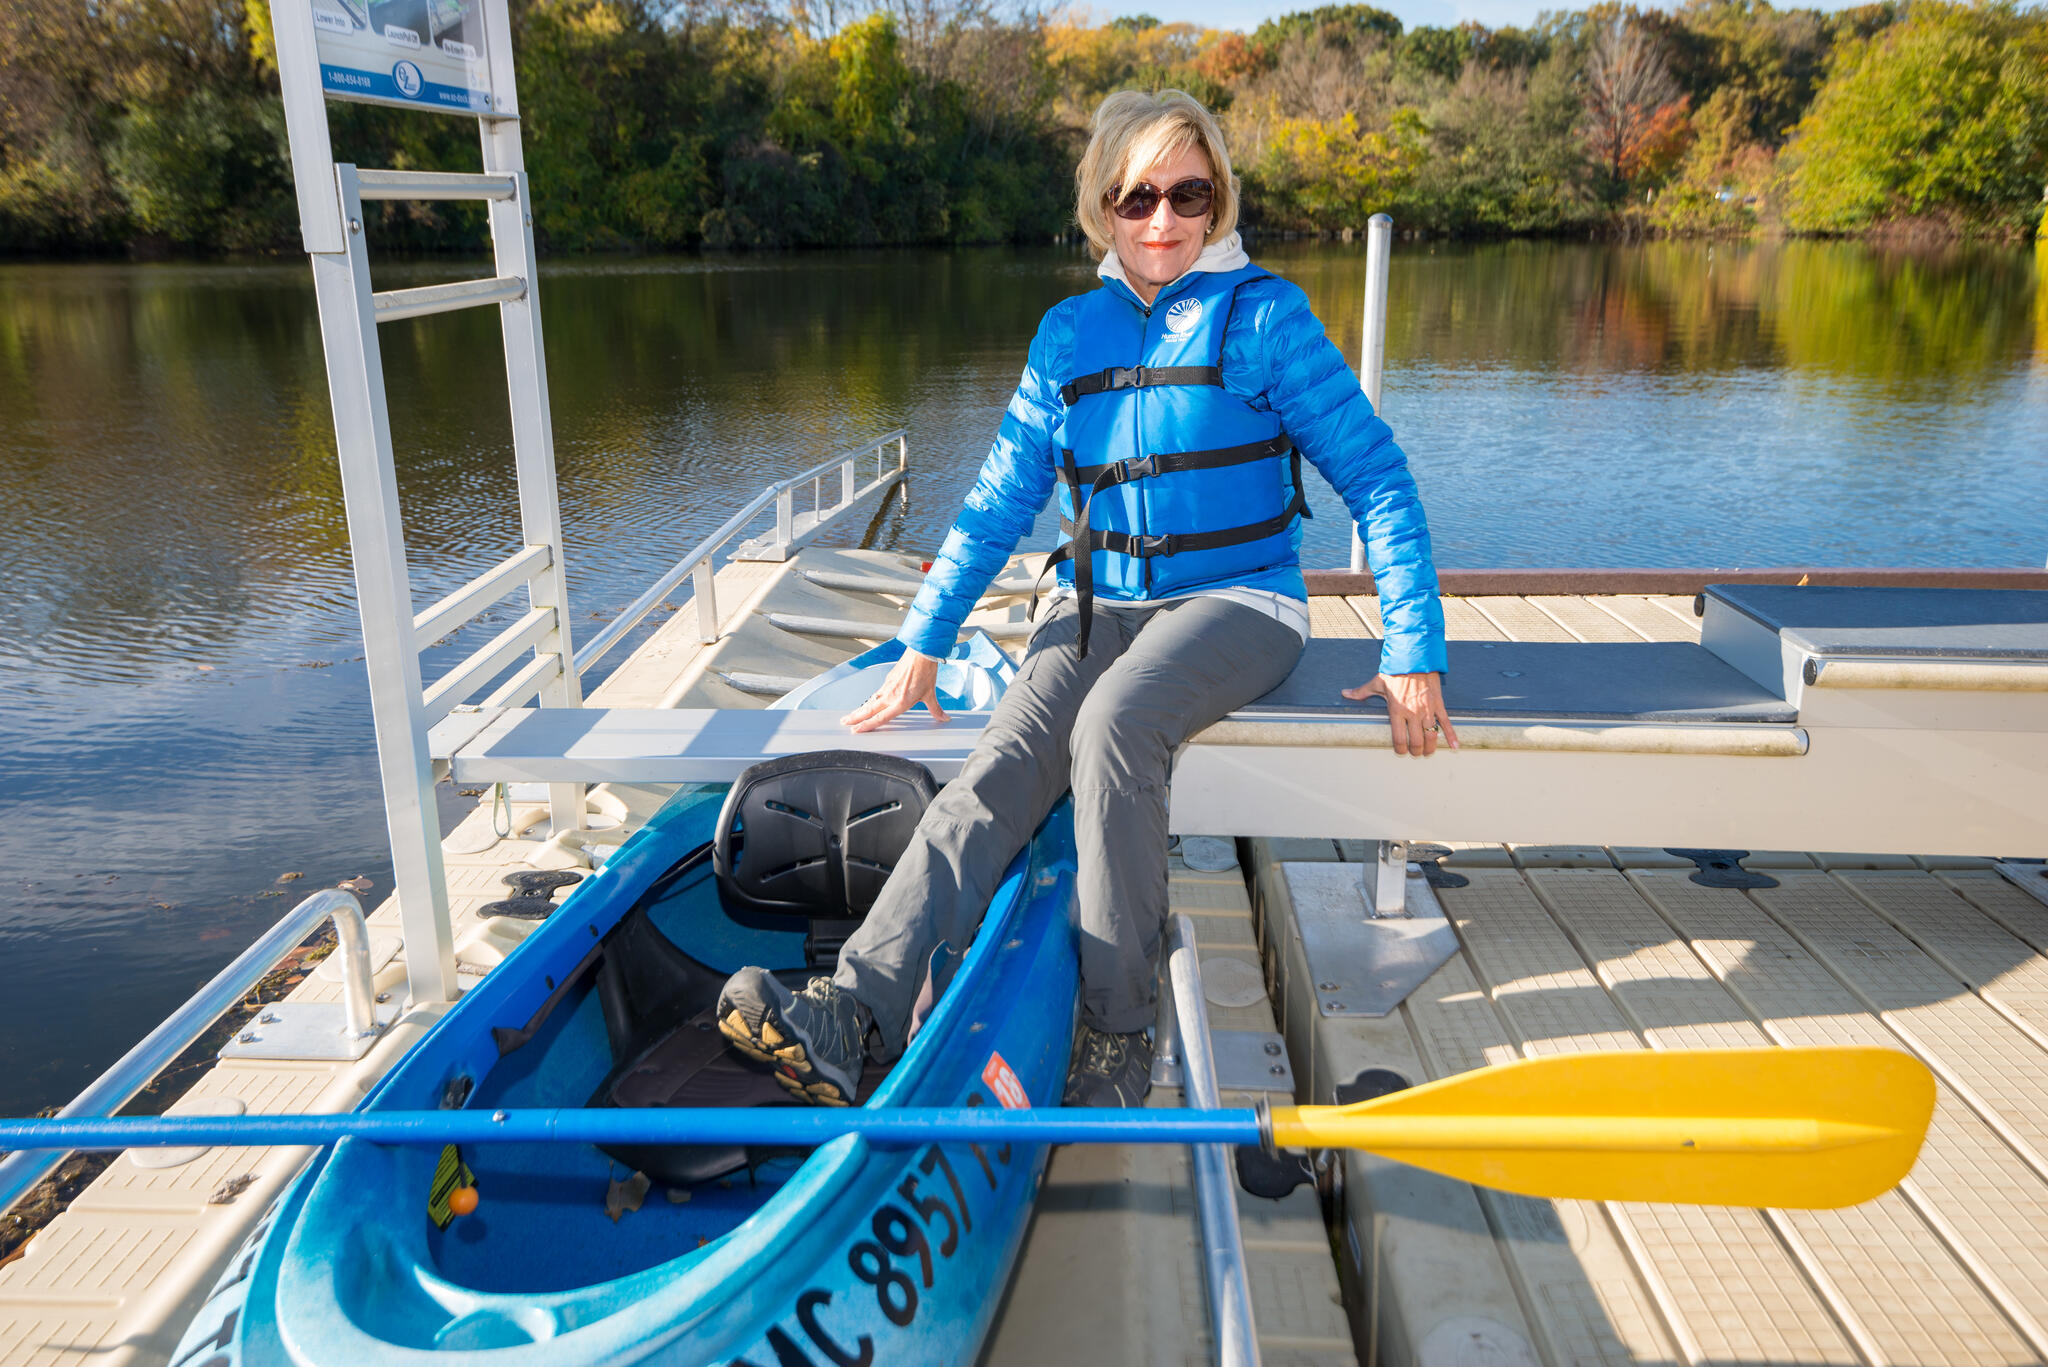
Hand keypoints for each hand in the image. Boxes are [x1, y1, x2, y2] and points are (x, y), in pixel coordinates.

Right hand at [842, 652, 949, 733]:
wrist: (921, 653)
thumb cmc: (925, 672)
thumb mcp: (930, 694)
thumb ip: (935, 709)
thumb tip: (943, 718)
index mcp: (900, 702)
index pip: (880, 718)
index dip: (867, 725)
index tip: (856, 730)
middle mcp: (891, 695)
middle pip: (869, 709)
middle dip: (855, 717)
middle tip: (844, 722)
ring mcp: (888, 686)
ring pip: (871, 701)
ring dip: (861, 709)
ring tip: (852, 715)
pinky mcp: (888, 679)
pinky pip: (877, 693)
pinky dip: (871, 699)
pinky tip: (870, 702)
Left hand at [1341, 671, 1457, 756]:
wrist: (1415, 658)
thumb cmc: (1395, 671)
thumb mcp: (1377, 682)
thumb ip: (1361, 692)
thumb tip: (1345, 694)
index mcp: (1396, 710)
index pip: (1399, 739)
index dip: (1400, 750)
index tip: (1401, 752)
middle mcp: (1413, 713)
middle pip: (1416, 741)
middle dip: (1416, 751)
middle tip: (1415, 753)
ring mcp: (1427, 710)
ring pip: (1431, 736)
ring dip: (1430, 747)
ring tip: (1427, 752)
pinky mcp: (1438, 704)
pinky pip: (1446, 723)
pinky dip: (1452, 735)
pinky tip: (1455, 746)